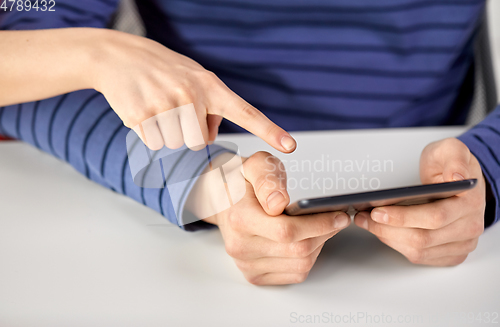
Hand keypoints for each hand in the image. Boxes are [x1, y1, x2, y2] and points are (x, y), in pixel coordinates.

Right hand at [93, 30, 295, 151]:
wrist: (120, 56)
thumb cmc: (164, 70)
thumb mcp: (194, 79)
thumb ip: (210, 106)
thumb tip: (210, 137)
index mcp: (211, 86)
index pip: (246, 112)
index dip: (269, 131)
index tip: (291, 146)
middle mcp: (192, 94)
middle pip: (199, 142)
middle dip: (187, 133)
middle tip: (173, 110)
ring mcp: (167, 104)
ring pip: (175, 145)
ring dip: (166, 134)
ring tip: (157, 107)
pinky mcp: (142, 114)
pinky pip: (153, 143)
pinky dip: (147, 133)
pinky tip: (142, 110)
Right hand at [188, 151, 349, 284]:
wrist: (222, 200)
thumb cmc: (243, 183)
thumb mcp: (255, 165)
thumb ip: (268, 180)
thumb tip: (278, 202)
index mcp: (240, 219)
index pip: (287, 231)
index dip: (319, 224)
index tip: (339, 215)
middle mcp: (240, 246)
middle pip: (298, 250)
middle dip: (324, 234)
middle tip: (337, 219)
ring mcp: (246, 264)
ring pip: (300, 265)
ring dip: (319, 246)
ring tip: (321, 227)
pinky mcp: (254, 275)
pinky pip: (294, 274)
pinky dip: (308, 259)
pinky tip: (307, 241)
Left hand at [354, 138, 485, 265]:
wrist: (456, 178)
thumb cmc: (448, 165)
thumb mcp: (451, 149)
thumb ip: (454, 157)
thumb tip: (456, 176)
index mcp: (470, 202)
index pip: (434, 217)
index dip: (403, 217)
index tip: (377, 211)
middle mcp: (469, 226)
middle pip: (422, 238)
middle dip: (386, 228)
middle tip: (364, 217)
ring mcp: (461, 243)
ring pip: (418, 250)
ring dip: (387, 237)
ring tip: (367, 222)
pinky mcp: (451, 254)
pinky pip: (420, 256)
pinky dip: (396, 245)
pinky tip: (382, 231)